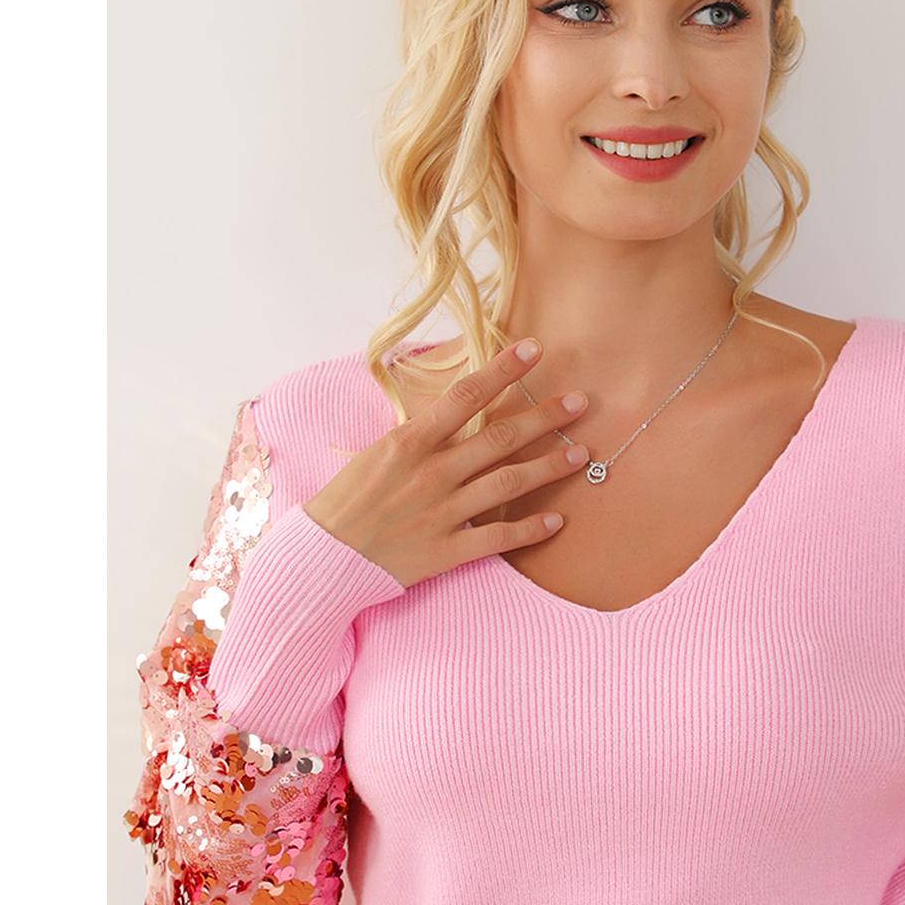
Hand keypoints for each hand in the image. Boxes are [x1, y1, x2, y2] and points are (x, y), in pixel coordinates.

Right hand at [303, 338, 592, 587]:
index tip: (534, 349)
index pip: (465, 396)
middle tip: (580, 402)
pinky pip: (498, 538)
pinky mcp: (447, 551)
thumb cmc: (348, 499)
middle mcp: (432, 473)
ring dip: (549, 467)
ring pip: (508, 484)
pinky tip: (558, 521)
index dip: (503, 370)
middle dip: (544, 417)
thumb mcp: (378, 452)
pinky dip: (530, 530)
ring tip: (580, 453)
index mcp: (411, 442)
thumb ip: (421, 436)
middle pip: (500, 438)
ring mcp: (442, 512)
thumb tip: (457, 411)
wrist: (323, 556)